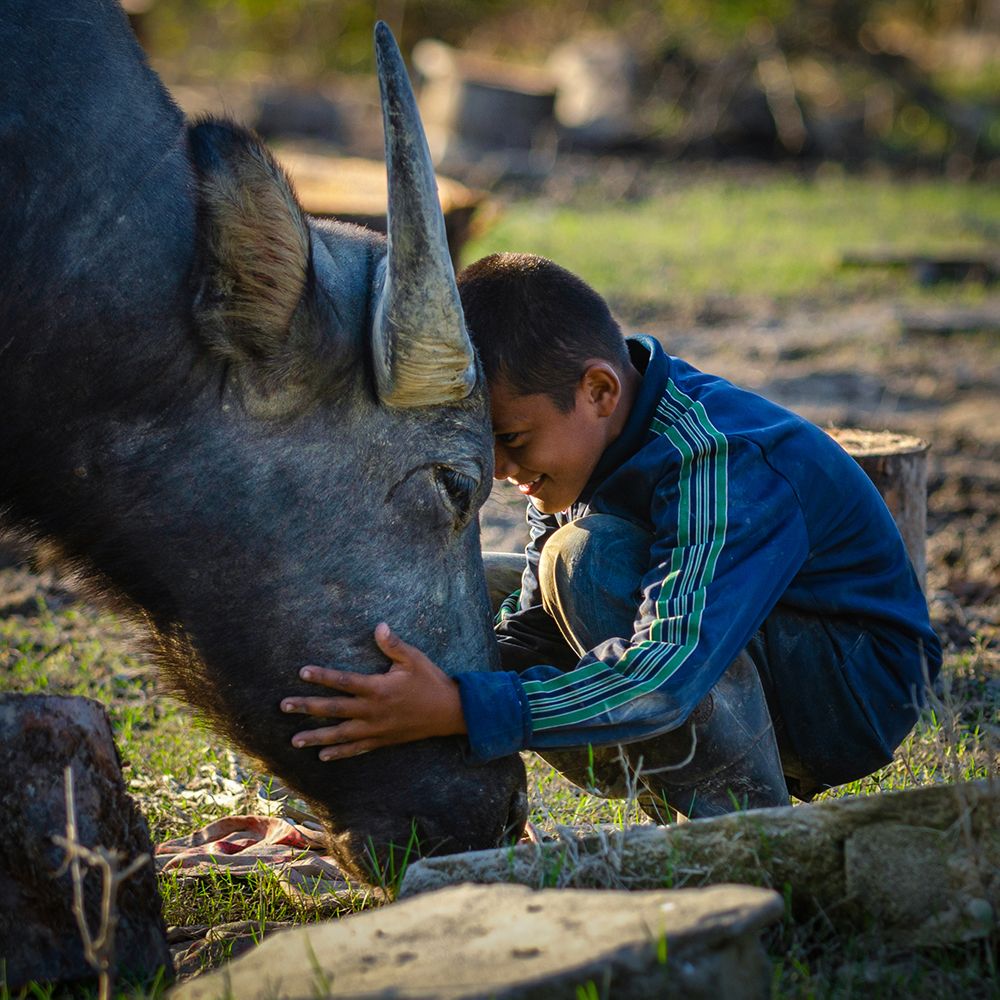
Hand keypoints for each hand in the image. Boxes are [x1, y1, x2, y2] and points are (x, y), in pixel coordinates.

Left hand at [281, 623, 465, 759]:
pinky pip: (356, 749)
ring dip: (316, 736)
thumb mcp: (414, 659)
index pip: (344, 681)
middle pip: (334, 709)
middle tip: (284, 706)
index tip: (302, 672)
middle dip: (307, 707)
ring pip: (340, 734)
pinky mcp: (382, 740)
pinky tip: (322, 756)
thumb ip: (393, 645)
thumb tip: (378, 626)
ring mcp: (376, 729)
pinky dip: (339, 753)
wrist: (450, 712)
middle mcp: (373, 711)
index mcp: (379, 688)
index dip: (322, 676)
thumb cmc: (431, 681)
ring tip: (294, 740)